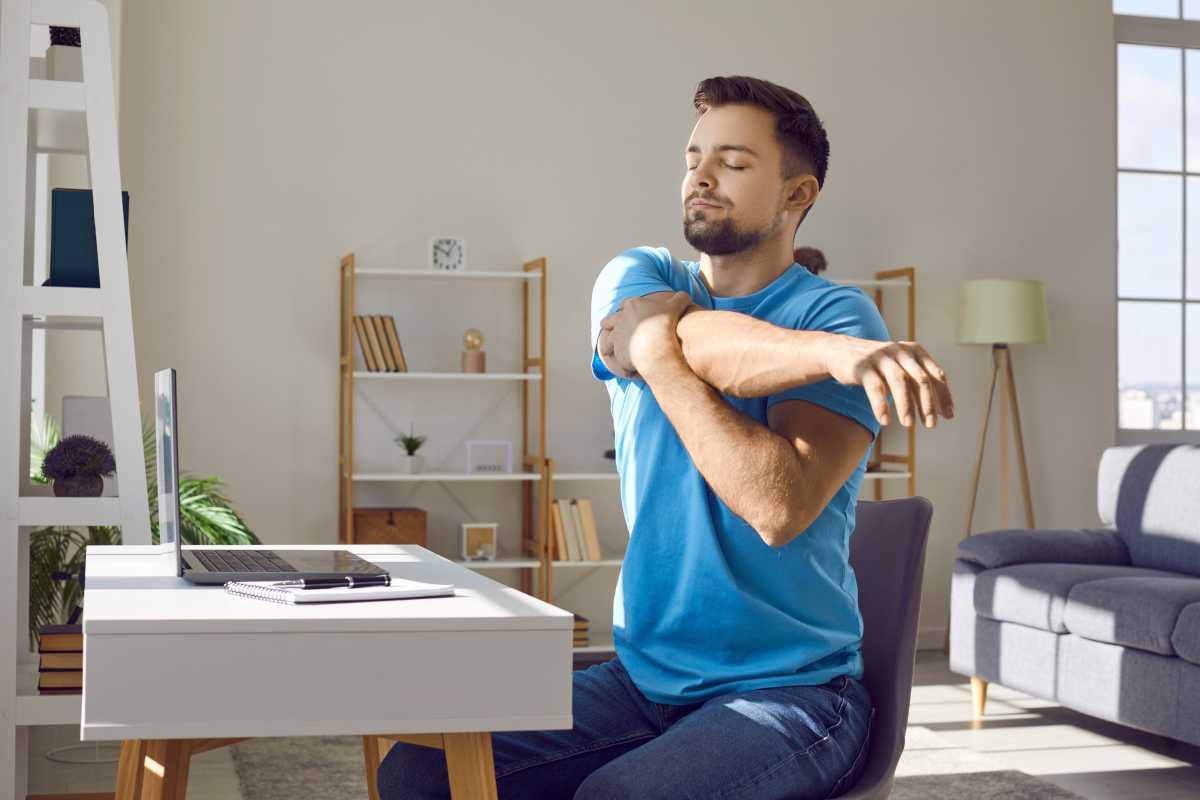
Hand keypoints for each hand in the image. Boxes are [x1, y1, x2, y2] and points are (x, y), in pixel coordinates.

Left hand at [599, 292, 693, 377]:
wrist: (658, 346)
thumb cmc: (666, 324)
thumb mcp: (676, 306)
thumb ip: (680, 299)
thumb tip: (685, 295)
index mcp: (632, 305)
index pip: (625, 304)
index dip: (626, 309)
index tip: (628, 313)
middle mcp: (620, 319)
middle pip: (609, 320)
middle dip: (609, 324)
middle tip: (610, 328)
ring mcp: (617, 335)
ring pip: (607, 338)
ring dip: (607, 342)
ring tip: (607, 348)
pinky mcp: (616, 350)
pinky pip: (613, 355)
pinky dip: (616, 358)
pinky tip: (620, 362)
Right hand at [823, 336, 954, 426]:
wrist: (840, 351)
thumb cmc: (877, 366)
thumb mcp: (900, 369)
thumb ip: (917, 384)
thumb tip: (940, 411)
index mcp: (915, 352)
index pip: (936, 375)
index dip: (944, 396)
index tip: (948, 416)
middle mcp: (900, 351)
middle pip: (920, 379)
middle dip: (927, 404)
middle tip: (930, 425)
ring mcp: (881, 357)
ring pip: (899, 382)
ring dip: (906, 405)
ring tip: (909, 425)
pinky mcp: (862, 365)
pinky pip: (875, 387)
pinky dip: (881, 405)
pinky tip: (885, 421)